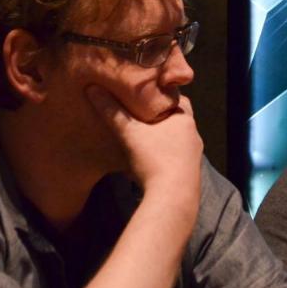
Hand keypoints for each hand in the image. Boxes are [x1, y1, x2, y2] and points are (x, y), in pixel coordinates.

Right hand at [86, 85, 201, 202]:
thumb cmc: (155, 159)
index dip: (161, 96)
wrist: (173, 198)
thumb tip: (92, 89)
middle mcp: (194, 136)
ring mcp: (194, 157)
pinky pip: (176, 159)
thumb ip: (112, 111)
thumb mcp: (130, 133)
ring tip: (142, 139)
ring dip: (162, 139)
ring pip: (176, 141)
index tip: (145, 96)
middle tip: (140, 116)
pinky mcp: (190, 175)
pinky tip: (149, 162)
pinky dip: (164, 157)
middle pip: (176, 120)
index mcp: (185, 119)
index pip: (177, 98)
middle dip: (159, 118)